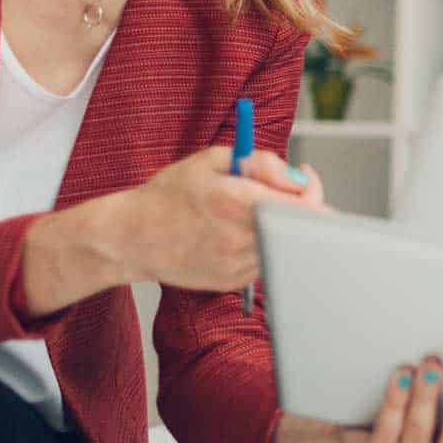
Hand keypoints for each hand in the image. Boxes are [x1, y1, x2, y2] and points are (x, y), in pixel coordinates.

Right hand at [123, 145, 325, 289]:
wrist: (130, 237)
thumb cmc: (169, 194)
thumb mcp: (211, 159)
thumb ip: (261, 162)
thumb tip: (297, 177)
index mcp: (235, 201)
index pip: (301, 205)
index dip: (312, 189)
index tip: (305, 176)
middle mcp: (238, 238)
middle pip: (296, 225)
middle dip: (297, 204)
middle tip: (282, 189)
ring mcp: (236, 265)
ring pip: (281, 242)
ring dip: (276, 224)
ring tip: (243, 210)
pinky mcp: (232, 282)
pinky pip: (263, 258)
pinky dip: (260, 242)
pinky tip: (233, 232)